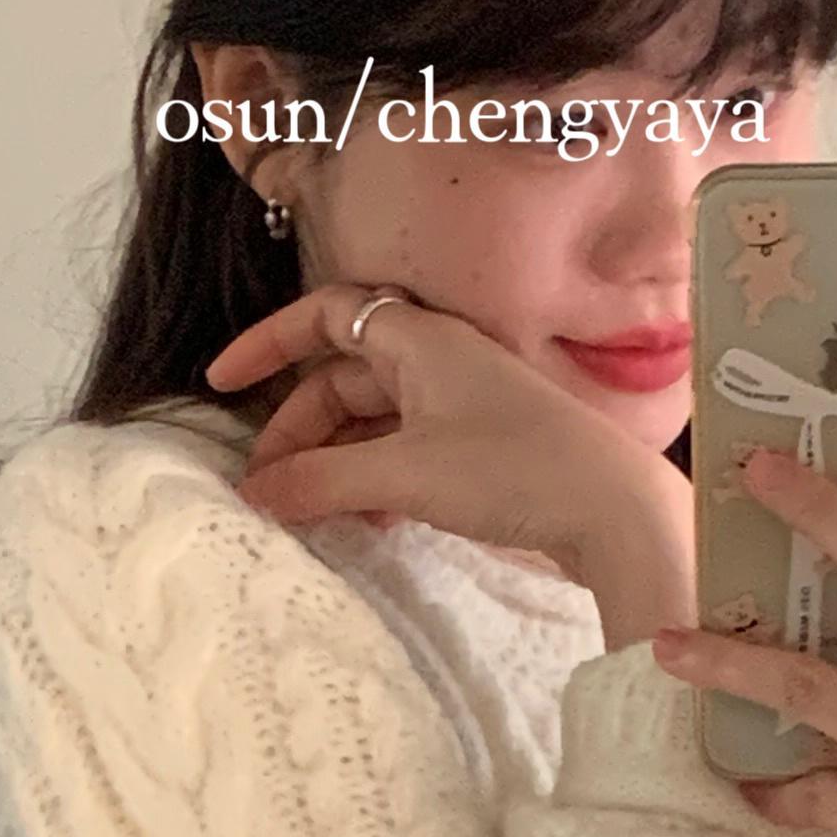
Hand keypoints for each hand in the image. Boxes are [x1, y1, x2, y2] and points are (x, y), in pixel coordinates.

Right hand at [203, 284, 683, 613]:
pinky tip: (362, 521)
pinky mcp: (481, 450)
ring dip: (332, 461)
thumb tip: (255, 493)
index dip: (270, 343)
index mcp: (420, 339)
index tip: (222, 382)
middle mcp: (439, 361)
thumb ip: (322, 481)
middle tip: (264, 485)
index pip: (327, 316)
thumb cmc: (515, 471)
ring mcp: (462, 405)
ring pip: (373, 421)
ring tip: (304, 510)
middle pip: (343, 378)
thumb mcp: (405, 475)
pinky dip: (371, 479)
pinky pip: (404, 452)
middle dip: (297, 428)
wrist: (614, 512)